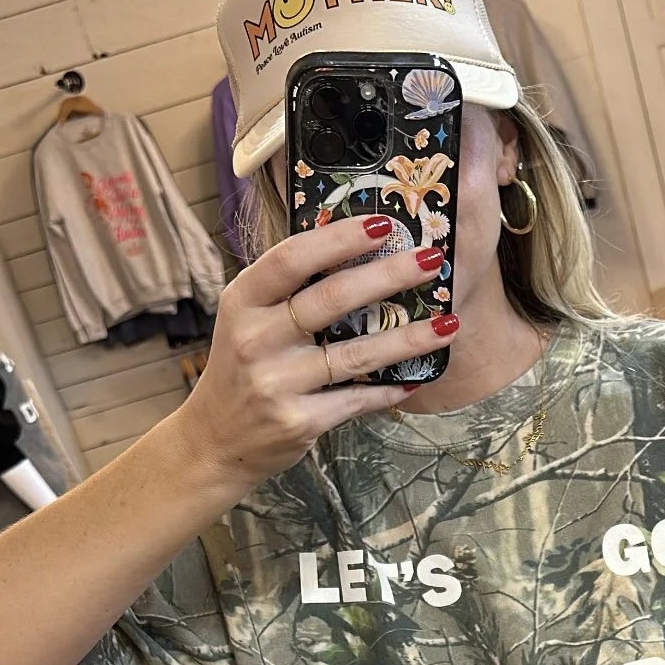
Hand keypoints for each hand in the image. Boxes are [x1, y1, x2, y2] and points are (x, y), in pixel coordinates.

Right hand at [172, 215, 456, 494]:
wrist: (215, 441)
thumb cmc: (241, 368)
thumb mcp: (246, 319)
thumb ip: (287, 289)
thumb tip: (352, 246)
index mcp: (243, 301)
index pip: (292, 259)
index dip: (340, 239)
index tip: (384, 224)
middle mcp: (256, 339)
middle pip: (332, 299)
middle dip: (389, 276)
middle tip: (431, 259)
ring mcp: (277, 383)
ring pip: (356, 354)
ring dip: (408, 339)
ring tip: (449, 324)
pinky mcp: (298, 422)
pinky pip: (356, 400)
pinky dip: (389, 391)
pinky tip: (416, 380)